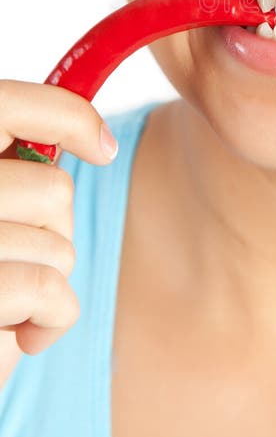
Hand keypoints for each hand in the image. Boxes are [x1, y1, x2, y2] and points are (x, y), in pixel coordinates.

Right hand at [0, 79, 116, 383]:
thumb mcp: (2, 203)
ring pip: (57, 246)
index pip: (12, 104)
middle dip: (56, 233)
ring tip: (9, 298)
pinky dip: (53, 318)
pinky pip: (46, 290)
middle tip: (17, 259)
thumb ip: (21, 168)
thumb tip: (100, 145)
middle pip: (53, 190)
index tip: (103, 149)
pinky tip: (24, 332)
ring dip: (50, 281)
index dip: (71, 118)